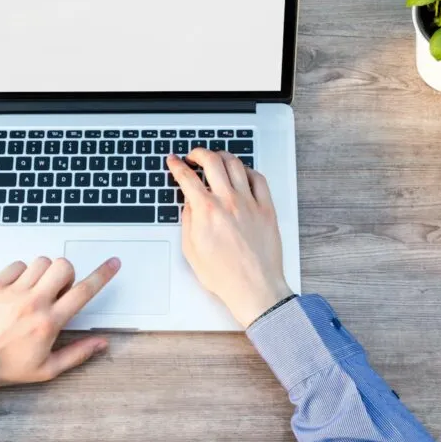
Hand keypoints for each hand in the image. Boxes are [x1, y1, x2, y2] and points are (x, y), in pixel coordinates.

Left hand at [0, 256, 119, 392]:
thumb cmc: (5, 368)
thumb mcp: (47, 369)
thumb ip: (78, 354)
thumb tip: (101, 343)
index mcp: (48, 323)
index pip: (83, 292)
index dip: (103, 275)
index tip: (112, 264)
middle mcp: (32, 303)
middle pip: (63, 267)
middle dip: (67, 273)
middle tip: (58, 289)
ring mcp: (11, 292)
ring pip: (41, 262)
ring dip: (45, 272)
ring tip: (36, 289)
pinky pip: (17, 264)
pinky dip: (22, 272)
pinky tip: (18, 288)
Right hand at [167, 150, 291, 327]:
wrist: (254, 288)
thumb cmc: (224, 275)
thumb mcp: (191, 250)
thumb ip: (188, 220)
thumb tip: (189, 202)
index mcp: (206, 211)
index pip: (187, 177)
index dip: (176, 165)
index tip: (174, 161)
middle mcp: (228, 201)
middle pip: (212, 161)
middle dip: (198, 153)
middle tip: (194, 156)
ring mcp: (250, 203)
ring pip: (235, 164)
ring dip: (222, 156)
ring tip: (216, 159)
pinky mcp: (266, 208)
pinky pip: (258, 179)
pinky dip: (247, 170)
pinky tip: (242, 173)